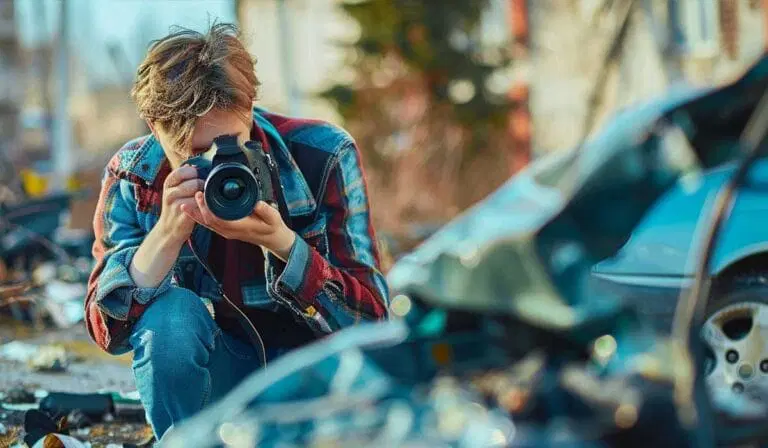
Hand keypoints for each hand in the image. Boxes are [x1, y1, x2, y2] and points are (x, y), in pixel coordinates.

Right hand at [157, 166, 203, 245]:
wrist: (169, 229)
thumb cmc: (175, 207)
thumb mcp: (173, 190)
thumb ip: (182, 178)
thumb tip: (191, 164)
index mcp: (168, 184)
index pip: (183, 170)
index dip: (194, 173)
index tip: (196, 178)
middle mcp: (170, 193)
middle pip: (195, 182)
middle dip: (202, 186)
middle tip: (201, 191)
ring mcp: (176, 204)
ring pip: (199, 193)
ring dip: (204, 196)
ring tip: (202, 200)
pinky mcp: (184, 215)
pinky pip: (200, 205)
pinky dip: (204, 206)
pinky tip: (202, 207)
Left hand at [181, 194, 296, 260]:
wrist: (272, 239)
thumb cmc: (273, 227)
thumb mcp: (274, 218)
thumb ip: (267, 211)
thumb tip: (258, 203)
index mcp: (240, 227)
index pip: (219, 218)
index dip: (208, 208)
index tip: (202, 194)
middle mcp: (230, 231)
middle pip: (208, 221)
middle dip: (199, 208)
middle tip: (194, 193)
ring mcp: (226, 232)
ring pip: (206, 224)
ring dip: (195, 214)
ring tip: (184, 204)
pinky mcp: (225, 230)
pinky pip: (209, 224)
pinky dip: (200, 217)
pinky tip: (193, 211)